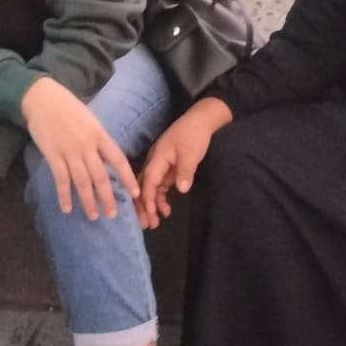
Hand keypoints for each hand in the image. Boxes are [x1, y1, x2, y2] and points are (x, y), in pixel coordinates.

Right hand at [19, 78, 138, 219]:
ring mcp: (69, 151)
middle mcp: (87, 145)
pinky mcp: (52, 155)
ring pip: (82, 181)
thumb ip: (98, 139)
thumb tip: (107, 159)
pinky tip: (67, 208)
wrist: (42, 98)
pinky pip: (61, 179)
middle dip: (107, 198)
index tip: (134, 193)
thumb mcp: (90, 120)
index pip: (118, 159)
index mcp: (99, 134)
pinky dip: (64, 195)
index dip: (127, 178)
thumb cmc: (67, 107)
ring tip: (93, 216)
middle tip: (112, 215)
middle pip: (101, 176)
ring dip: (88, 201)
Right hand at [138, 97, 232, 228]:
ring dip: (152, 205)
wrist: (200, 121)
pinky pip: (160, 186)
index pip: (148, 180)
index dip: (147, 197)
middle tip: (148, 225)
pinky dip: (161, 198)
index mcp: (158, 157)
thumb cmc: (193, 135)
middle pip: (145, 187)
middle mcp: (155, 162)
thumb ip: (185, 172)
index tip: (149, 213)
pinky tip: (165, 210)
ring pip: (151, 189)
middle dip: (144, 206)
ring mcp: (161, 166)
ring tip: (155, 223)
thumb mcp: (191, 153)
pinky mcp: (168, 168)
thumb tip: (180, 190)